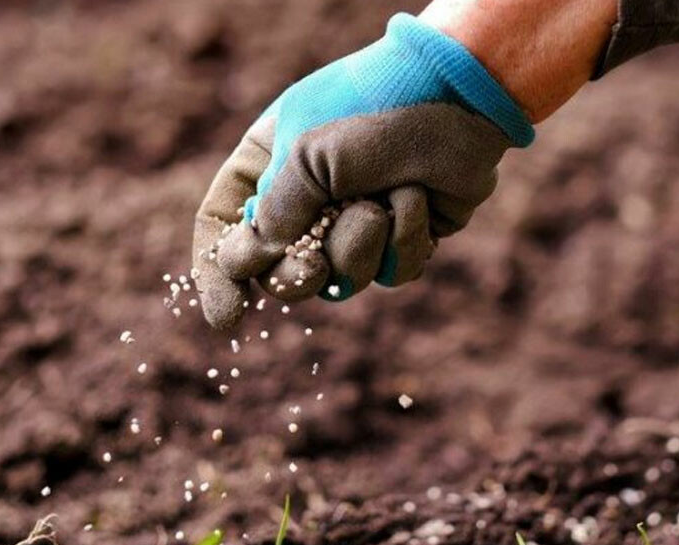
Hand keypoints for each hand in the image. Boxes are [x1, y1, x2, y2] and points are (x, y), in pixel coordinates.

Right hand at [192, 14, 533, 329]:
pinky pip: (392, 274)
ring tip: (381, 201)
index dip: (218, 275)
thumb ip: (275, 214)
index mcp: (266, 165)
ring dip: (360, 246)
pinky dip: (405, 241)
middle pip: (278, 272)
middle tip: (311, 267)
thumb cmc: (374, 108)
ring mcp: (356, 221)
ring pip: (340, 280)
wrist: (460, 94)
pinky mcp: (404, 238)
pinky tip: (418, 199)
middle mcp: (307, 198)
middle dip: (297, 276)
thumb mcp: (307, 153)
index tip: (228, 317)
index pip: (222, 228)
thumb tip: (253, 265)